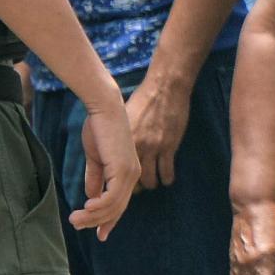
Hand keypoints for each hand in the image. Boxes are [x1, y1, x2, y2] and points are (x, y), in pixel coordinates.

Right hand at [71, 91, 140, 238]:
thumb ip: (95, 177)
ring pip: (112, 206)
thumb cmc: (98, 128)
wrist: (103, 107)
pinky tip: (85, 208)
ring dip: (92, 216)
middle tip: (76, 226)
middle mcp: (132, 175)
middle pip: (116, 209)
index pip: (120, 204)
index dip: (109, 220)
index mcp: (128, 173)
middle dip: (96, 221)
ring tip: (74, 220)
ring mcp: (129, 173)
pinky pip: (111, 197)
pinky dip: (98, 206)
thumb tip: (90, 197)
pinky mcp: (122, 169)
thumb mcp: (95, 158)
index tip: (99, 235)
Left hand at [125, 70, 191, 188]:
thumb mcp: (122, 120)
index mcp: (120, 141)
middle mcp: (135, 147)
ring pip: (150, 180)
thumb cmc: (140, 100)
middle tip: (133, 187)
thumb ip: (115, 138)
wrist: (163, 87)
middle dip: (132, 187)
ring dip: (150, 184)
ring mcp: (154, 148)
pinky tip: (165, 178)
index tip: (116, 184)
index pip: (114, 172)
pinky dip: (166, 178)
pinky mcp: (169, 146)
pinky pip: (167, 172)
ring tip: (150, 182)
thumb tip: (105, 155)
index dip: (114, 182)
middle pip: (131, 179)